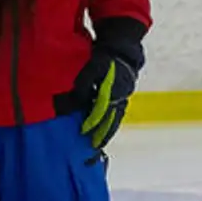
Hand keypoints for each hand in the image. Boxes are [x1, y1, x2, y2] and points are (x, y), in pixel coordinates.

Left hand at [73, 19, 145, 152]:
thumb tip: (77, 99)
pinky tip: (105, 132)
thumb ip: (85, 83)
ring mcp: (123, 99)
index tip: (83, 131)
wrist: (123, 54)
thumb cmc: (105, 60)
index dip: (92, 121)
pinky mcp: (123, 100)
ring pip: (115, 119)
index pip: (101, 109)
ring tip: (99, 143)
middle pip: (111, 119)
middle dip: (102, 133)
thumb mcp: (93, 67)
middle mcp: (120, 97)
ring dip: (107, 132)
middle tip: (93, 146)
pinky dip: (111, 126)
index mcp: (112, 89)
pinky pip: (117, 116)